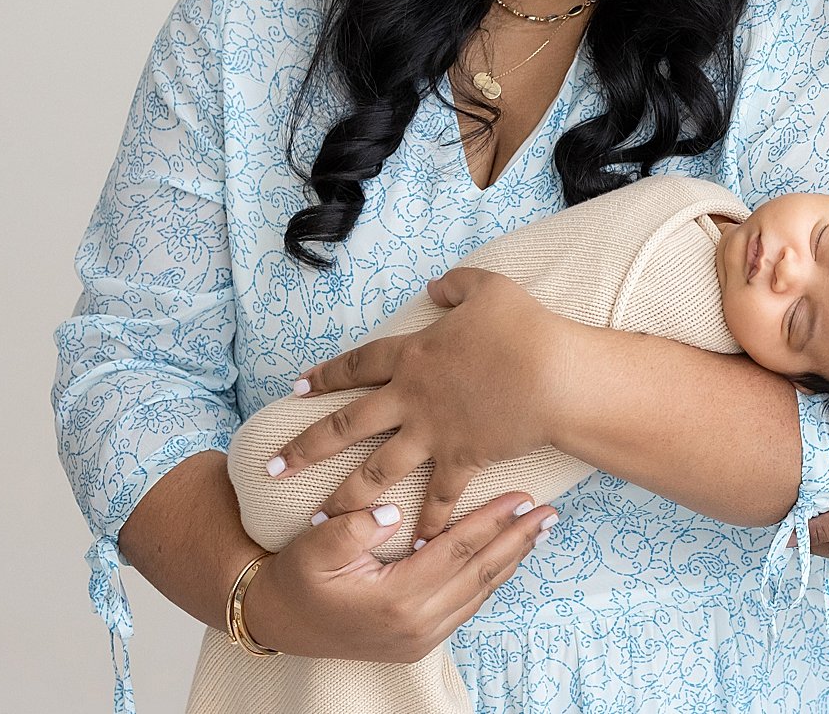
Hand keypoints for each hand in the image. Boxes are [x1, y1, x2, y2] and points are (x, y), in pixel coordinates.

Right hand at [246, 491, 555, 662]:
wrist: (281, 623)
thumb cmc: (298, 577)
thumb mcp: (314, 547)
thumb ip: (351, 527)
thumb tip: (391, 510)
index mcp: (394, 599)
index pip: (457, 550)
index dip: (492, 521)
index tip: (524, 496)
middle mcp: (415, 624)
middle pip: (480, 573)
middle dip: (518, 540)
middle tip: (550, 512)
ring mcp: (420, 638)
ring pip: (479, 592)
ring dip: (512, 559)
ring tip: (539, 530)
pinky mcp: (420, 642)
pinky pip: (468, 605)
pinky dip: (491, 579)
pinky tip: (508, 557)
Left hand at [273, 267, 583, 544]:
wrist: (554, 376)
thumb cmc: (525, 328)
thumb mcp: (489, 288)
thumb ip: (456, 284)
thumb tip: (434, 286)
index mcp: (413, 356)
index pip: (358, 365)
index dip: (326, 375)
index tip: (296, 389)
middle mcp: (411, 398)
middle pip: (347, 425)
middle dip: (307, 448)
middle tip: (274, 468)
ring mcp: (434, 433)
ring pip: (377, 471)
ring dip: (346, 497)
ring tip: (318, 519)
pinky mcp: (462, 458)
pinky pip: (439, 496)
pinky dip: (427, 521)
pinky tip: (412, 544)